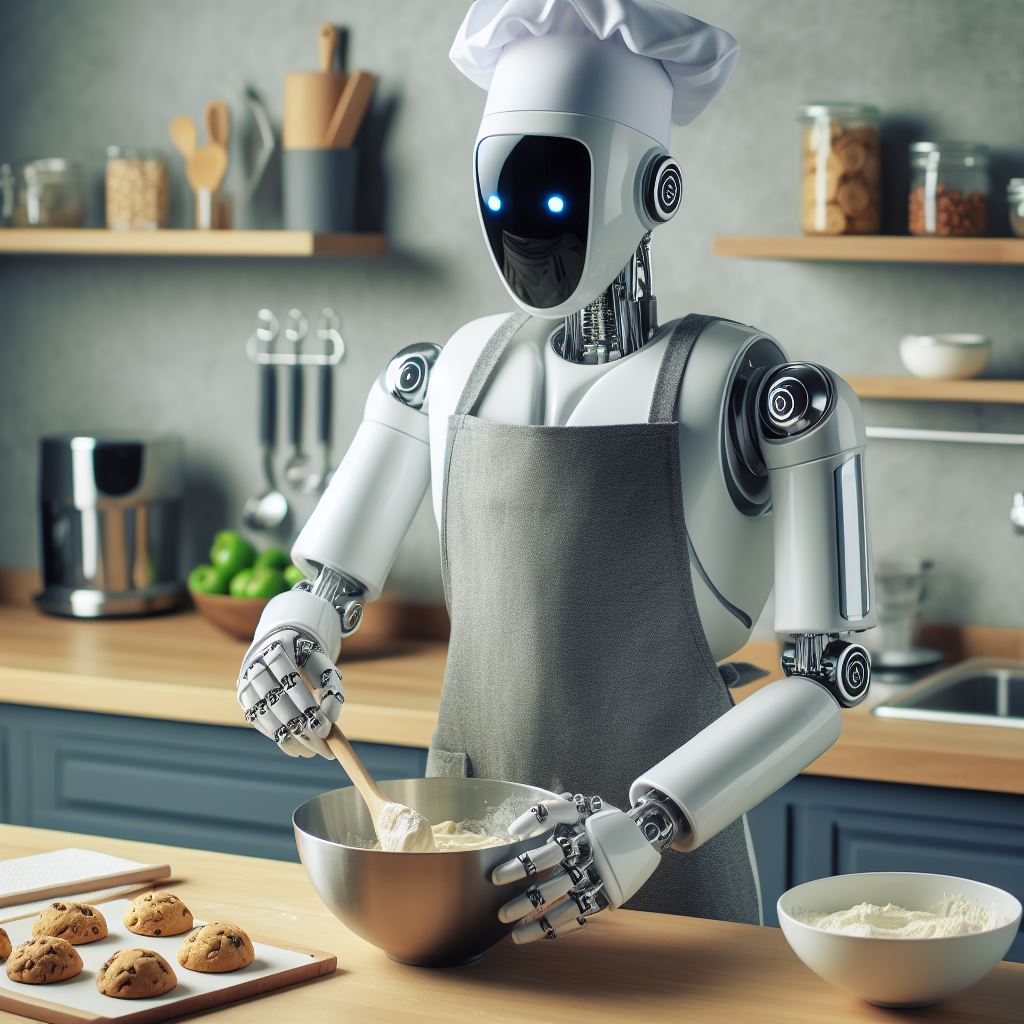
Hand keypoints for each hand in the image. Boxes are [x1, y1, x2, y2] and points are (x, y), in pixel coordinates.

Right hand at [235, 589, 344, 758]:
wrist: (280, 644)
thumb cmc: (307, 657)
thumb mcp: (323, 665)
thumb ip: (331, 687)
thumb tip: (331, 719)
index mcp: (277, 650)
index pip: (292, 683)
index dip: (308, 708)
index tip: (326, 730)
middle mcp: (256, 666)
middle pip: (279, 705)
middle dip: (302, 730)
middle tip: (323, 750)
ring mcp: (246, 684)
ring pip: (268, 718)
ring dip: (291, 739)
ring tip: (312, 753)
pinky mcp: (244, 699)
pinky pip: (261, 723)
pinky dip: (279, 738)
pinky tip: (297, 749)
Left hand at [491, 793, 660, 943]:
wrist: (645, 834)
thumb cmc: (603, 821)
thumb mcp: (583, 807)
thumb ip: (553, 811)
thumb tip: (515, 828)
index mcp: (580, 821)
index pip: (551, 814)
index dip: (531, 820)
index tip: (510, 833)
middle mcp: (586, 845)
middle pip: (549, 858)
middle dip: (520, 871)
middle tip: (495, 881)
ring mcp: (596, 872)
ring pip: (561, 894)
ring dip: (534, 913)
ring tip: (512, 931)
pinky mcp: (604, 893)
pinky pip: (577, 913)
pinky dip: (555, 926)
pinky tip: (534, 934)